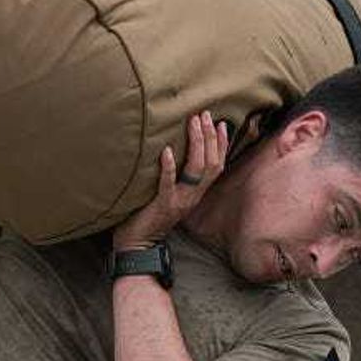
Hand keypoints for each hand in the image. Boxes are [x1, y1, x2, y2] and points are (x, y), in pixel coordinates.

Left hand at [113, 111, 228, 250]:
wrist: (138, 245)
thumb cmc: (149, 217)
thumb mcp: (171, 196)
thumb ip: (177, 178)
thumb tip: (173, 149)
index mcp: (197, 193)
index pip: (218, 165)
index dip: (222, 144)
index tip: (222, 123)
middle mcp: (193, 196)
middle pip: (212, 163)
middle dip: (211, 137)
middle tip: (206, 115)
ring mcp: (180, 201)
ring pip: (197, 170)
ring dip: (196, 144)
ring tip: (192, 123)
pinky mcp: (163, 205)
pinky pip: (169, 184)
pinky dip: (169, 167)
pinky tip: (166, 151)